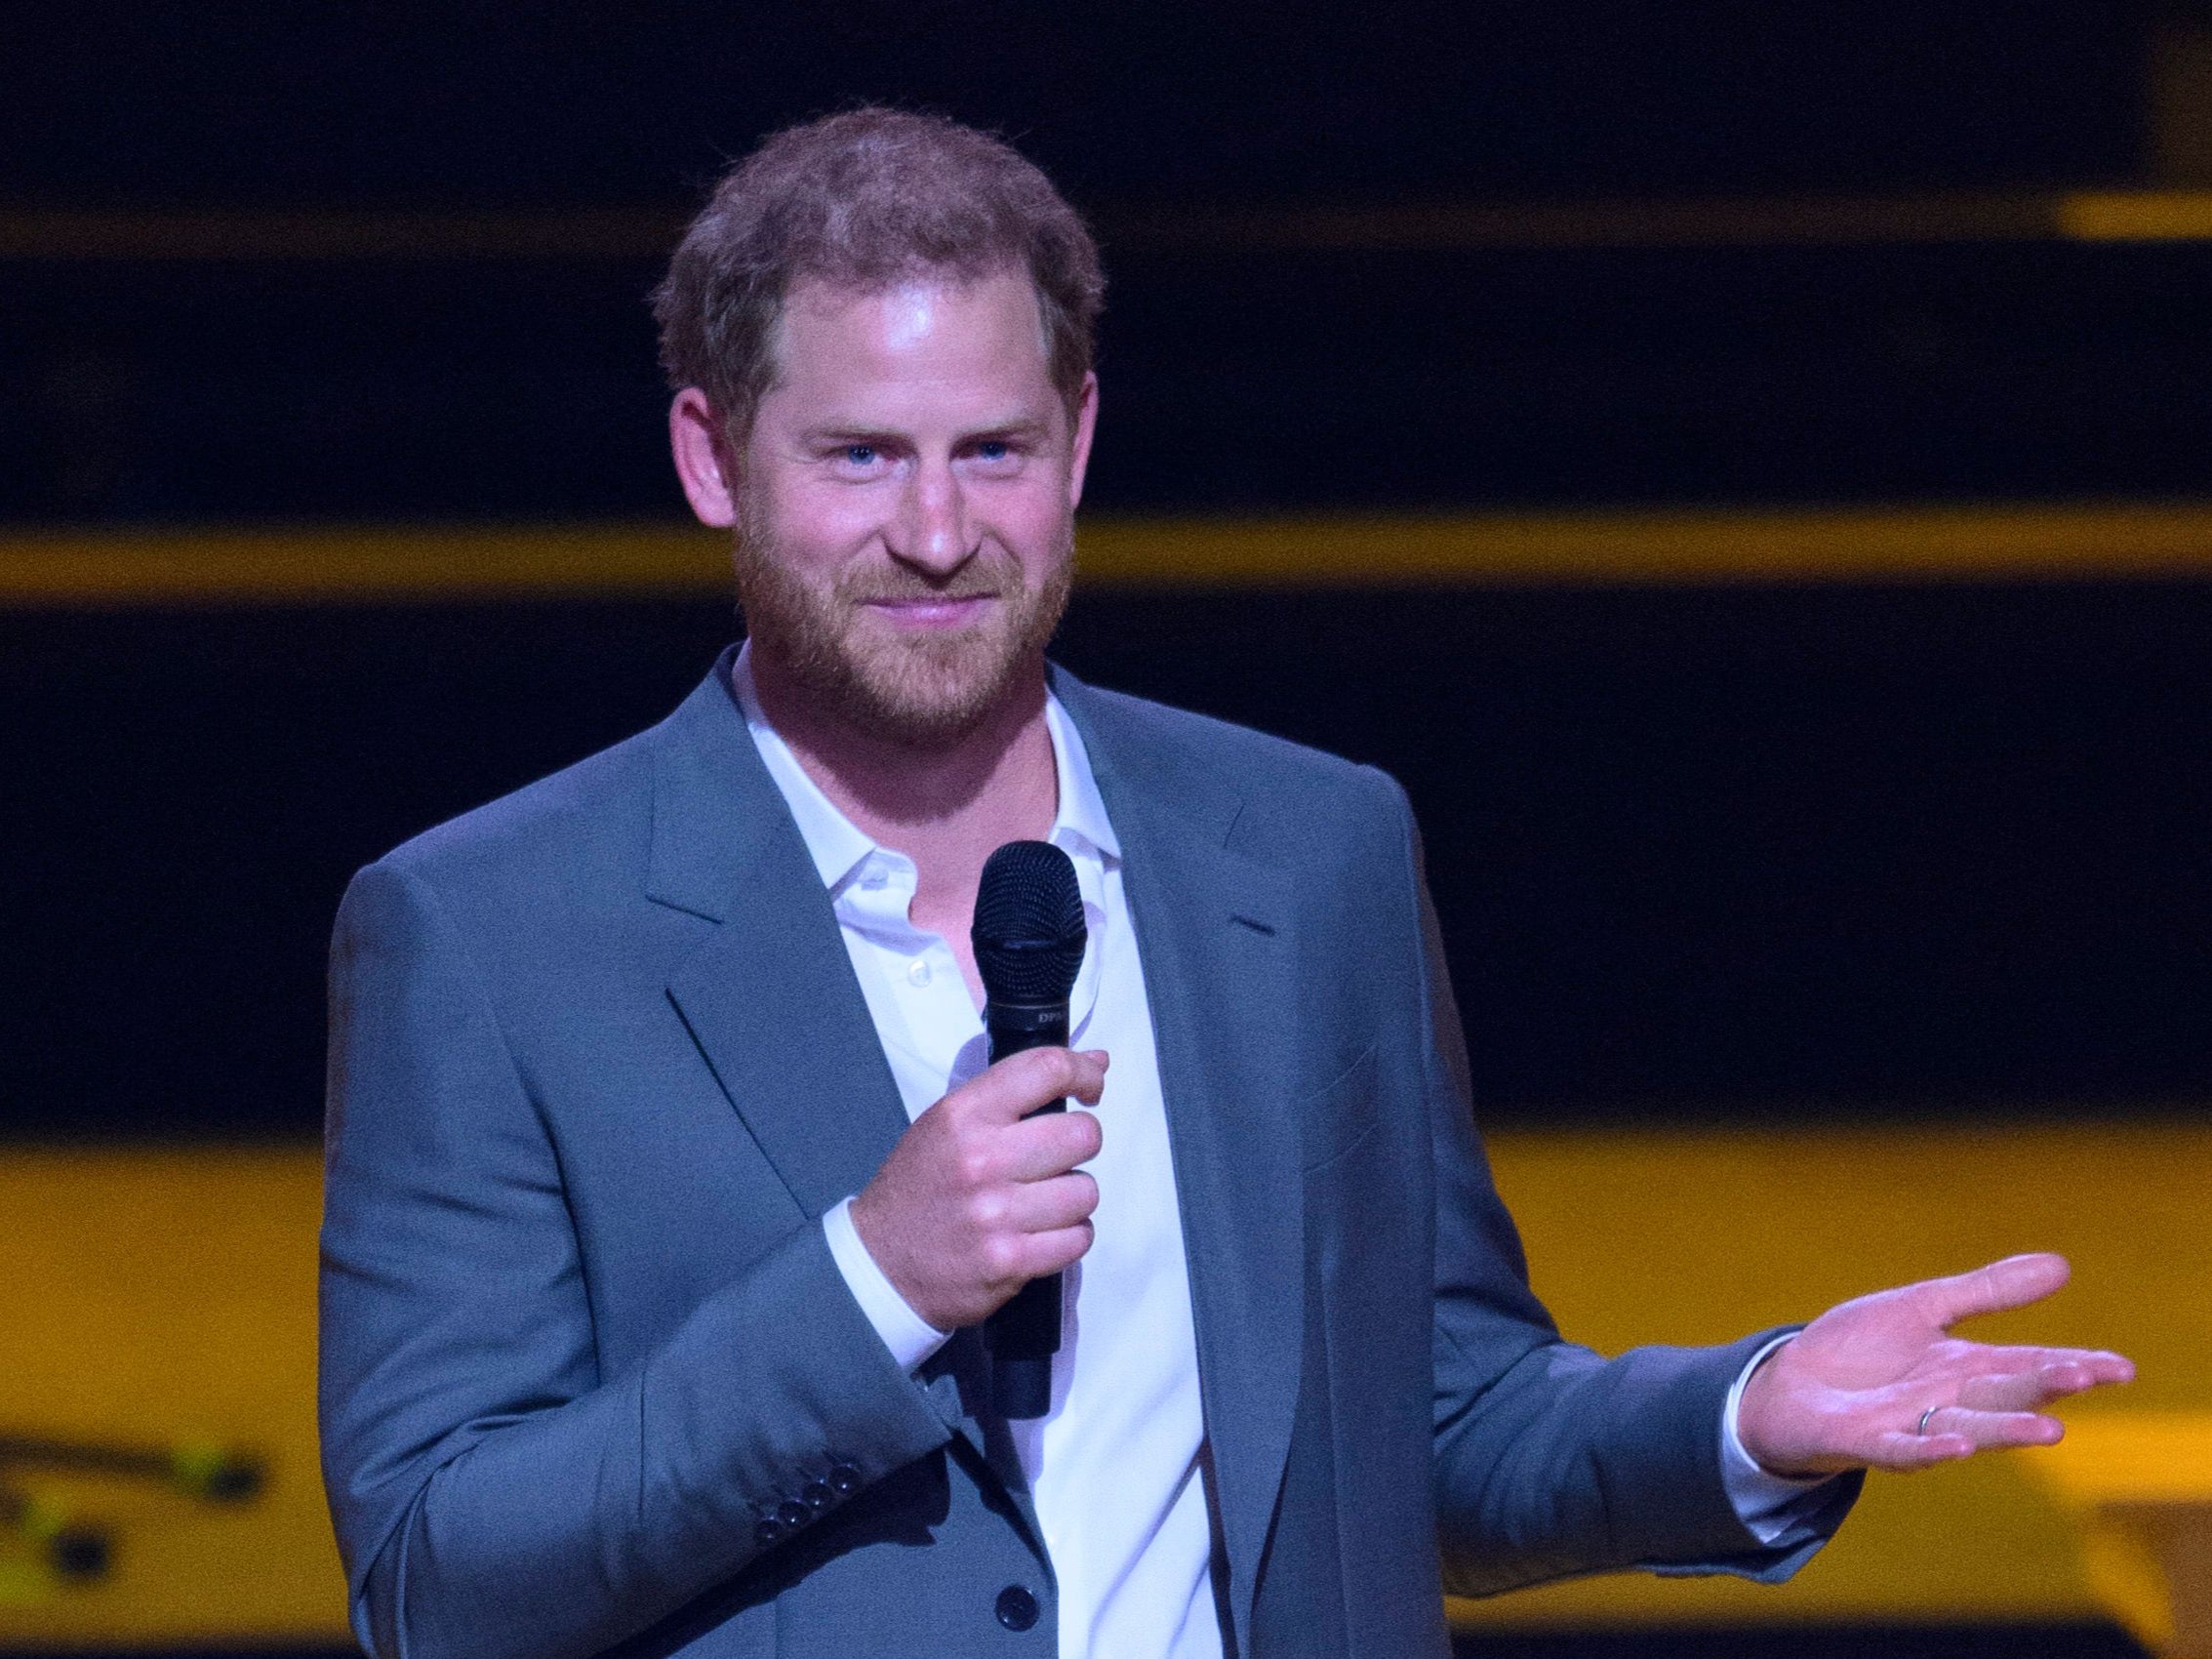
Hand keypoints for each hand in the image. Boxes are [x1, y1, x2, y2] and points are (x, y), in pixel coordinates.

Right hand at [849, 1047, 1106, 1331]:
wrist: (879, 1264)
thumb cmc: (920, 1188)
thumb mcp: (947, 1123)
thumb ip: (1015, 1092)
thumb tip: (1098, 1061)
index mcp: (964, 1116)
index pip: (1047, 1069)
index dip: (1084, 1072)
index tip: (1090, 1086)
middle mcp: (981, 1160)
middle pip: (1083, 1135)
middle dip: (1079, 1146)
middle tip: (1055, 1158)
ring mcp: (996, 1214)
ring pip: (1086, 1192)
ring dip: (1072, 1198)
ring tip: (1041, 1202)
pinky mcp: (1009, 1261)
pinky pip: (1077, 1239)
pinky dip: (1068, 1238)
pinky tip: (1039, 1233)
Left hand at [1736, 1253, 2134, 1476]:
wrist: (1787, 1385)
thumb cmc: (1859, 1351)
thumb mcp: (1923, 1309)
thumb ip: (1986, 1292)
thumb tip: (2062, 1264)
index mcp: (1965, 1367)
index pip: (2030, 1365)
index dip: (2074, 1367)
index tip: (2121, 1367)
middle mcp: (1947, 1400)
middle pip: (2005, 1394)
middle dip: (2043, 1387)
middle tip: (2085, 1376)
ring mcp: (1909, 1424)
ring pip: (1968, 1429)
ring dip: (2006, 1431)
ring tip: (2050, 1430)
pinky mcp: (1865, 1440)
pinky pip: (1902, 1450)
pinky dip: (1928, 1451)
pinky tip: (1956, 1448)